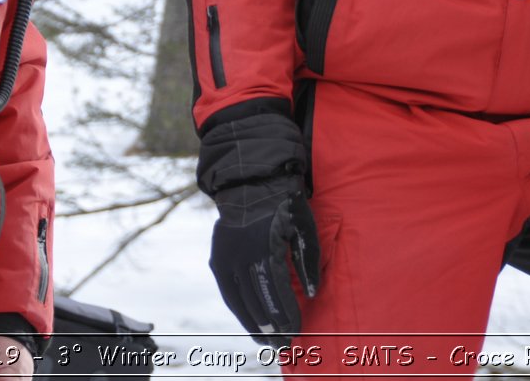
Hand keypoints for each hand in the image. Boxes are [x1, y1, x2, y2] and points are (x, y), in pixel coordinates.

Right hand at [209, 177, 319, 347]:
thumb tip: (311, 296)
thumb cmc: (286, 206)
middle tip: (282, 344)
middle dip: (271, 325)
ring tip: (264, 341)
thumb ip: (307, 263)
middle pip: (256, 299)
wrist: (251, 184)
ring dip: (252, 322)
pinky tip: (248, 321)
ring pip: (238, 299)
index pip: (276, 290)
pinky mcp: (218, 257)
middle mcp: (242, 254)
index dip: (286, 313)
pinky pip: (227, 290)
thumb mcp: (304, 229)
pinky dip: (238, 308)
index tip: (295, 330)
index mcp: (266, 247)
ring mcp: (226, 256)